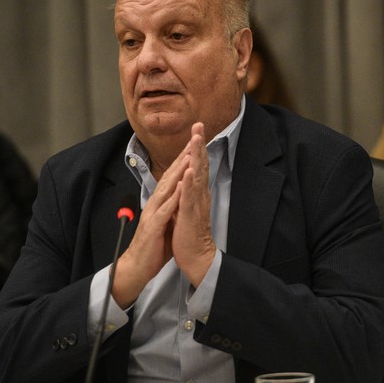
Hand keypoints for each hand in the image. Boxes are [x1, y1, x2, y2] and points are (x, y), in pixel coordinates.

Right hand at [111, 145, 189, 307]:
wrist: (137, 266)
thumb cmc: (153, 245)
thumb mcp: (165, 222)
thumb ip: (172, 208)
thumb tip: (180, 197)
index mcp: (159, 202)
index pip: (172, 177)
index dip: (183, 160)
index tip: (194, 145)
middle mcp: (155, 203)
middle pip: (169, 176)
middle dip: (181, 158)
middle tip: (193, 140)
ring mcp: (153, 213)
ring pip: (167, 188)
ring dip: (178, 172)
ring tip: (189, 156)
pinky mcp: (153, 226)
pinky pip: (165, 209)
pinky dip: (174, 197)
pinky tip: (182, 186)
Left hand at [172, 122, 217, 286]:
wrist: (196, 257)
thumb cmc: (189, 234)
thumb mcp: (186, 208)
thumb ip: (186, 193)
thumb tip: (183, 179)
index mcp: (197, 193)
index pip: (197, 165)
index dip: (197, 147)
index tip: (196, 130)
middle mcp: (199, 195)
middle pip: (200, 165)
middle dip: (199, 144)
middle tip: (199, 125)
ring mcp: (196, 203)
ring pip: (197, 175)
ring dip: (196, 157)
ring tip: (196, 140)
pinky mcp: (191, 214)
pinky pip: (190, 196)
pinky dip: (190, 183)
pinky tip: (189, 171)